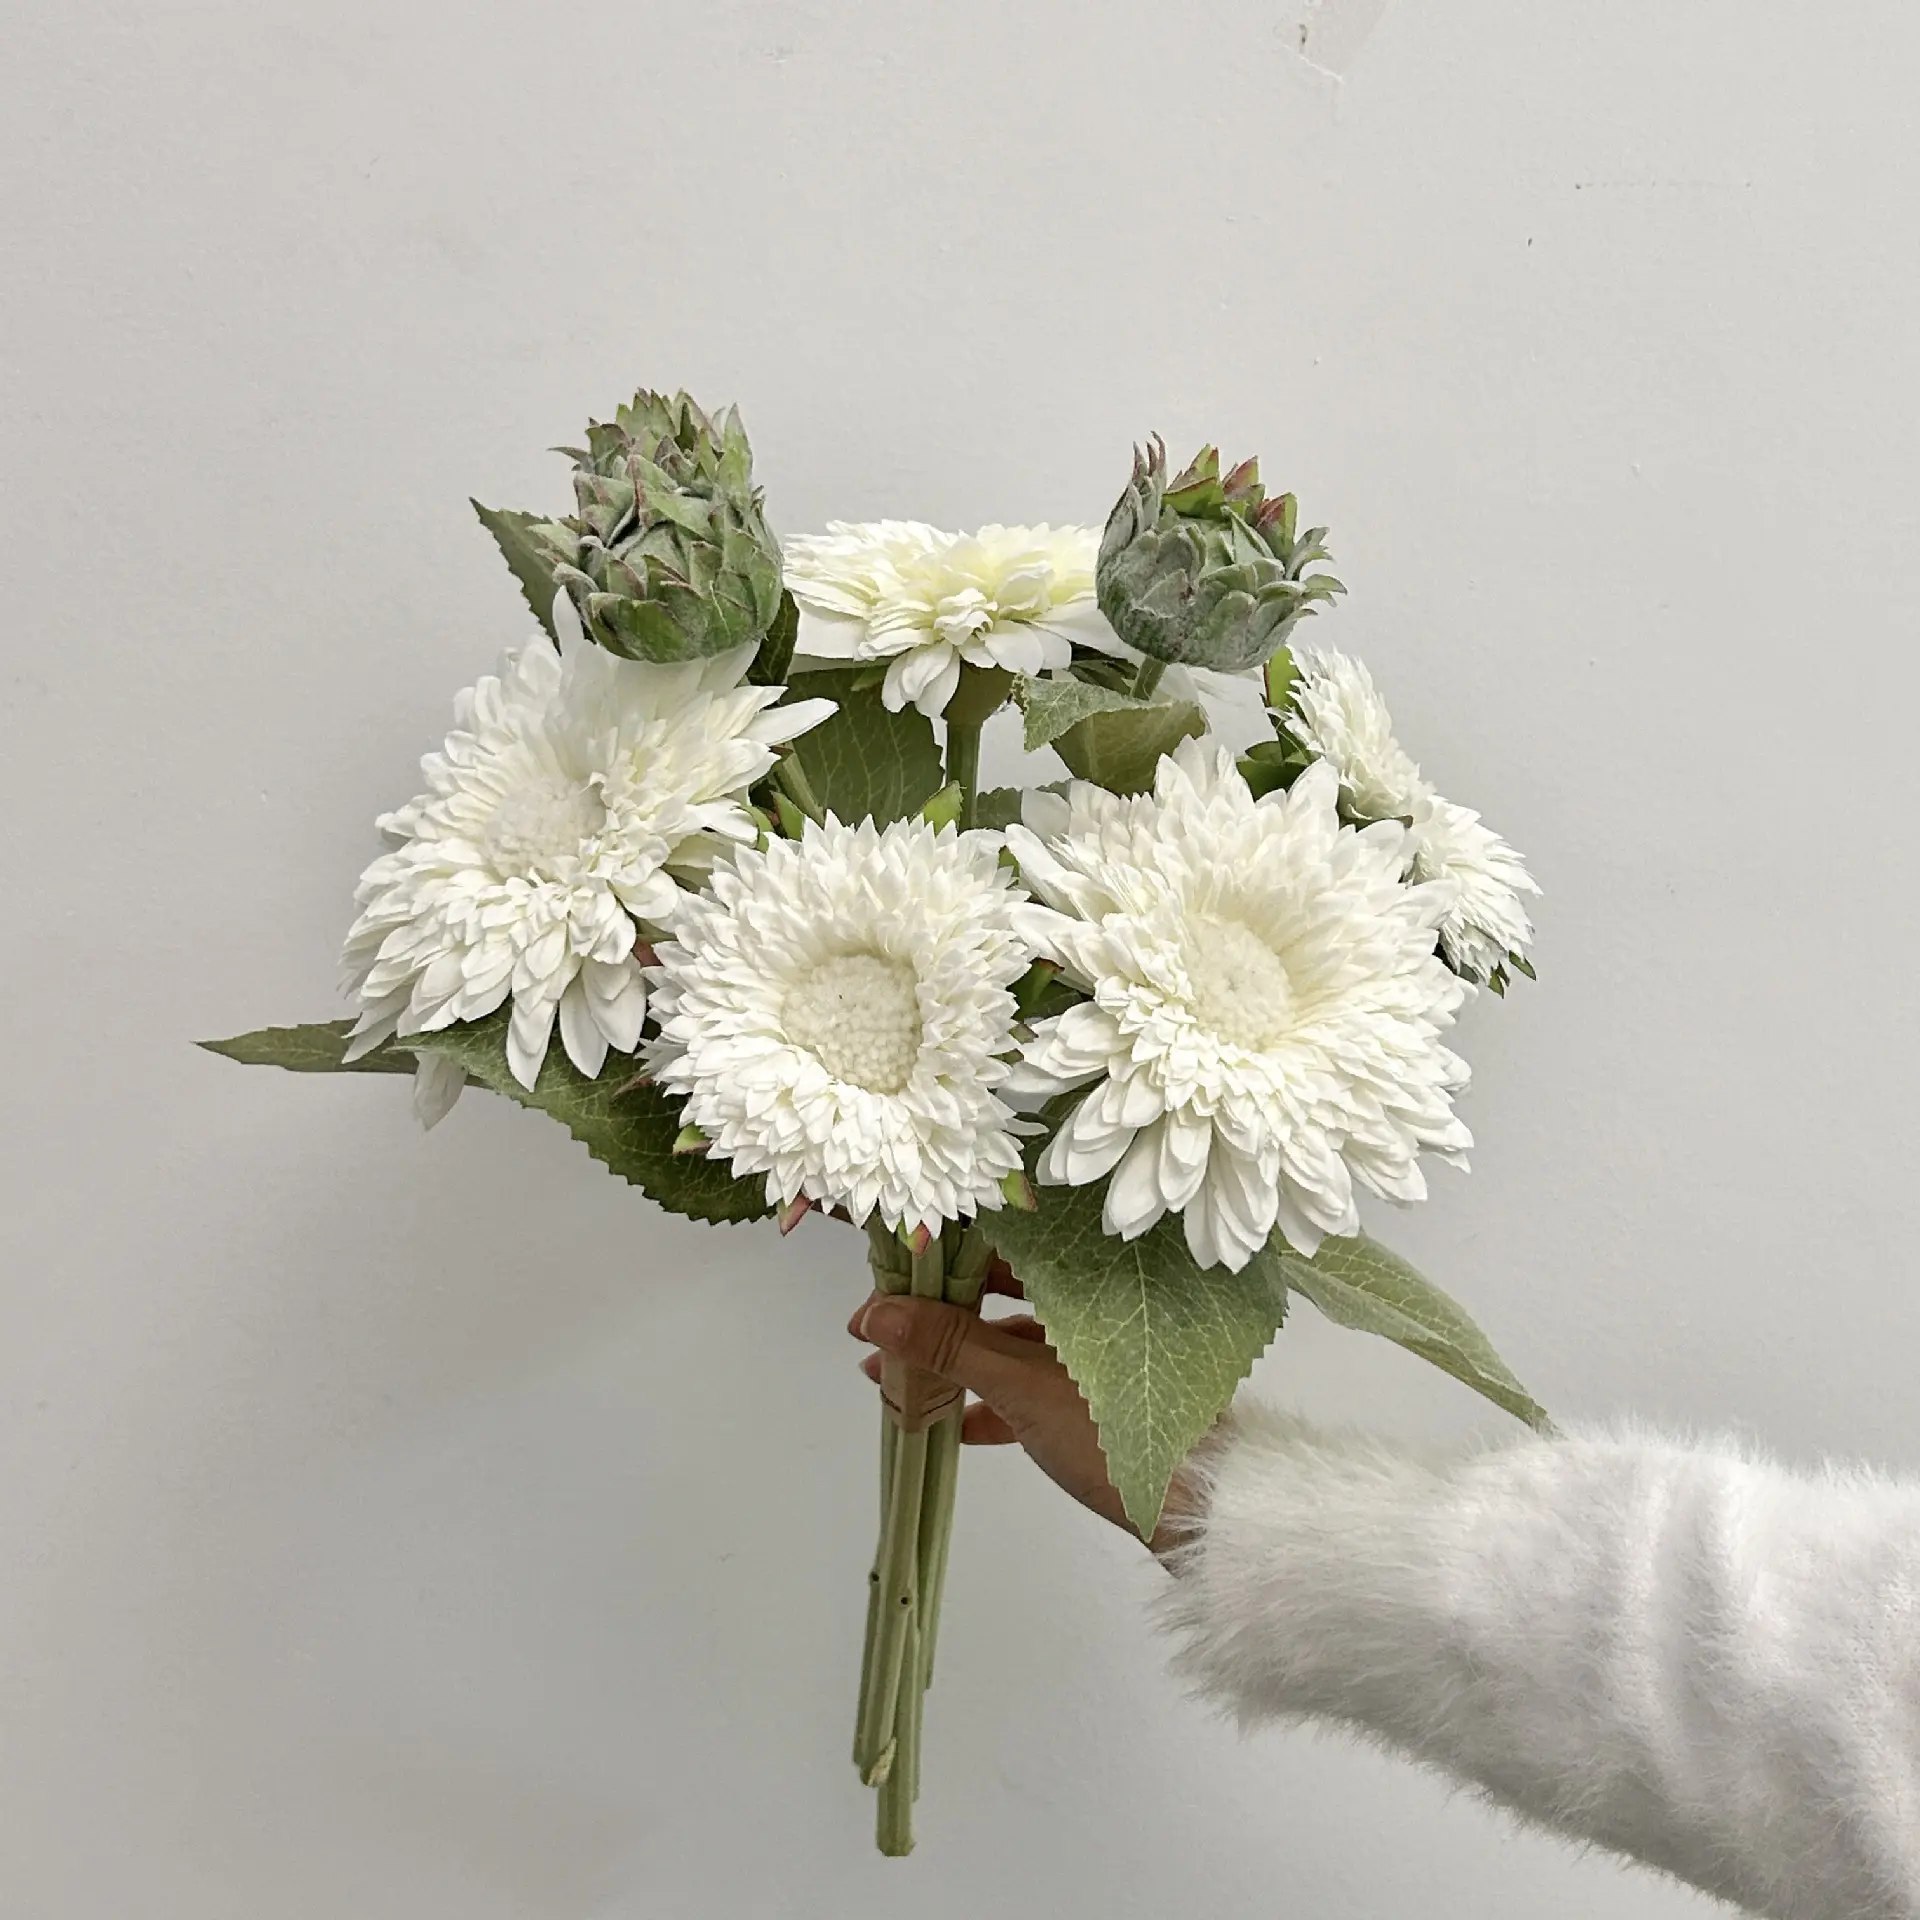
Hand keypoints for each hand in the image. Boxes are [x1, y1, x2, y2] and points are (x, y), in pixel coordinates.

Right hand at [847, 1258, 1198, 1554]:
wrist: (1200, 1508)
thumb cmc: (1115, 1431)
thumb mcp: (1020, 1386)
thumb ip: (947, 1345)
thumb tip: (871, 1313)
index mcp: (1082, 1279)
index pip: (1000, 1244)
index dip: (941, 1257)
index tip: (887, 1275)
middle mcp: (1092, 1303)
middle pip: (999, 1295)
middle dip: (937, 1314)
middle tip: (878, 1331)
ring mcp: (1096, 1354)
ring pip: (1011, 1343)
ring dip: (956, 1361)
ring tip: (898, 1383)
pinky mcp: (1098, 1400)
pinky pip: (1032, 1386)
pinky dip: (992, 1399)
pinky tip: (954, 1424)